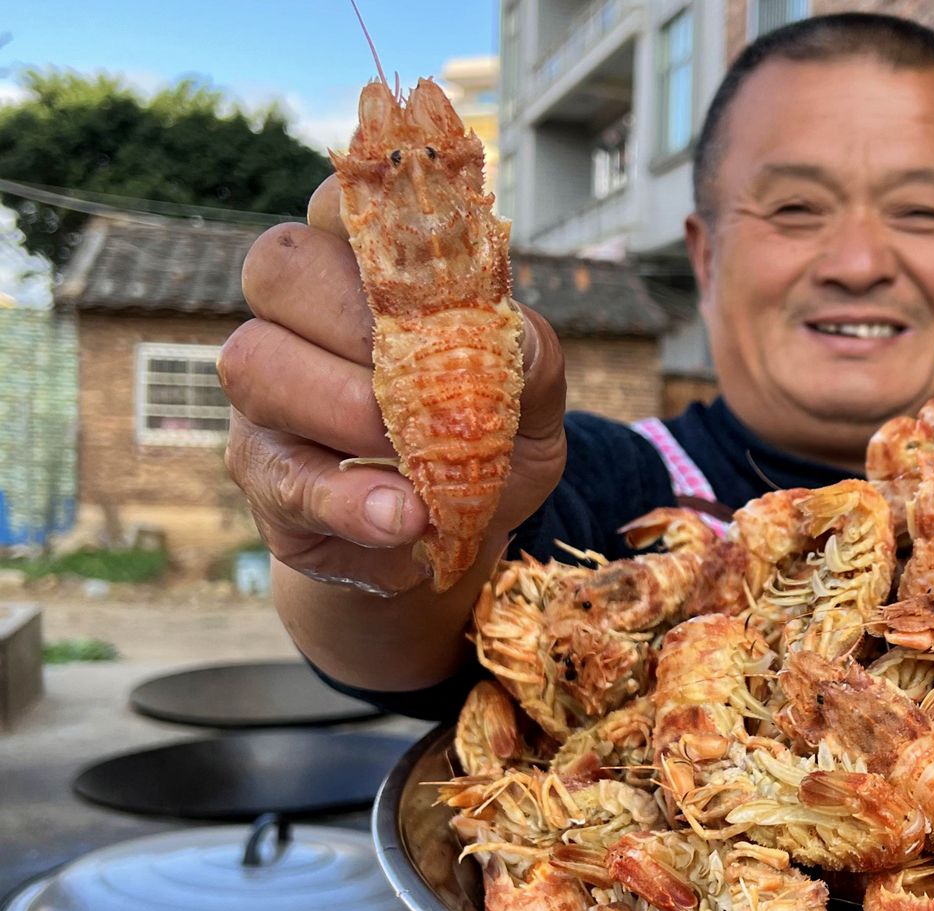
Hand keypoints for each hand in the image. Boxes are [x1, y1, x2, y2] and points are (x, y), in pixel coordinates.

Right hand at [222, 175, 566, 595]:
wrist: (458, 538)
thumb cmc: (488, 446)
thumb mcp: (531, 406)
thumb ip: (530, 364)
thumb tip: (515, 337)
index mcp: (367, 269)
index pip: (341, 202)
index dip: (368, 212)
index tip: (421, 252)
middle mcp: (299, 313)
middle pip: (279, 267)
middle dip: (354, 320)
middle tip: (425, 378)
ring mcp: (266, 387)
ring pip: (254, 361)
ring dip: (344, 410)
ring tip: (420, 468)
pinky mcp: (260, 467)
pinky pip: (278, 471)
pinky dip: (346, 498)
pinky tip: (401, 518)